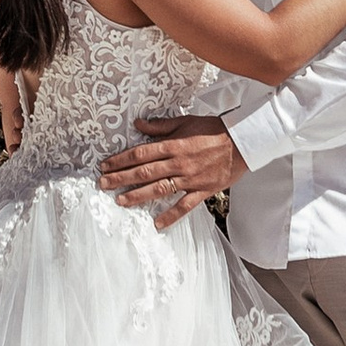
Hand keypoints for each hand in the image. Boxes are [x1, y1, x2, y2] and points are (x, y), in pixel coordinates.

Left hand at [98, 114, 242, 226]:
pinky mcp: (202, 190)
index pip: (141, 153)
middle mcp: (179, 163)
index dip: (121, 160)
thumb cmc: (214, 130)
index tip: (105, 165)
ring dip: (138, 196)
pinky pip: (185, 206)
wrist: (243, 142)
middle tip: (103, 184)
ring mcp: (190, 178)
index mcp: (173, 145)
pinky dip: (171, 216)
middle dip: (121, 178)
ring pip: (159, 189)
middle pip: (144, 172)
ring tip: (120, 201)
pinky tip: (157, 224)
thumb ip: (161, 126)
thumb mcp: (186, 122)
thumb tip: (138, 124)